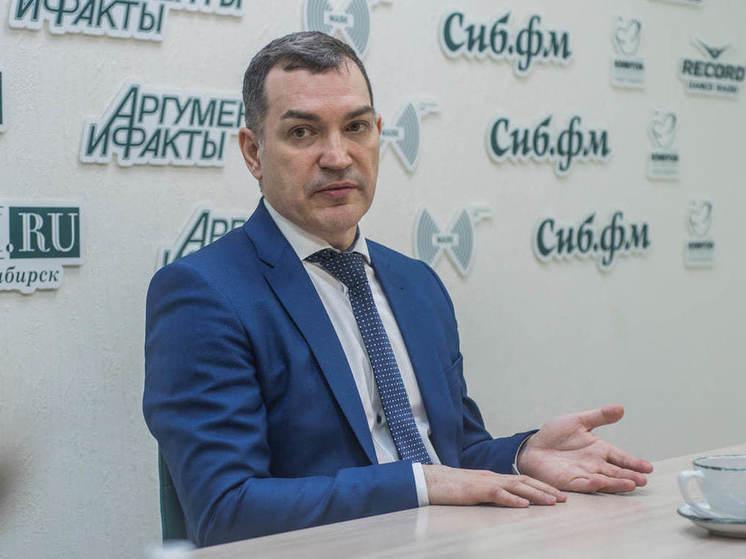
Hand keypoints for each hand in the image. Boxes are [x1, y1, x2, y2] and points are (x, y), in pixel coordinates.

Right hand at [422, 464, 566, 506]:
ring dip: (536, 493)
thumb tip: (509, 501)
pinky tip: (524, 504)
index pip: (523, 480)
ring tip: (552, 501)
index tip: (557, 494)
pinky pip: (497, 494)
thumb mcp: (477, 490)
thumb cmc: (452, 488)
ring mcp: (486, 482)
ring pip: (516, 486)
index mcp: (495, 478)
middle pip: (525, 481)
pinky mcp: (476, 490)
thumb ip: (492, 493)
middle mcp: (494, 477)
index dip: (541, 486)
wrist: (432, 481)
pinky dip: (512, 499)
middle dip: (546, 489)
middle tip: (564, 498)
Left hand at [517, 405, 653, 492]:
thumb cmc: (555, 435)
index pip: (620, 457)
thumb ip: (599, 416)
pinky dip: (592, 484)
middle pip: (616, 472)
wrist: (532, 447)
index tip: (648, 467)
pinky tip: (600, 482)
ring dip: (617, 483)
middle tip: (643, 480)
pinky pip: (583, 484)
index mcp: (599, 449)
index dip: (634, 462)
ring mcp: (584, 474)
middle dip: (630, 476)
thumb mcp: (578, 421)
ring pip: (604, 480)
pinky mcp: (570, 481)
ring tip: (631, 484)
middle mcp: (595, 464)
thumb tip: (621, 408)